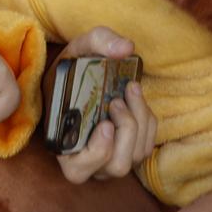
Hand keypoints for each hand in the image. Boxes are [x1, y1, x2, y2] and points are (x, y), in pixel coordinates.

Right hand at [51, 28, 157, 184]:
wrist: (79, 76)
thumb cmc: (73, 69)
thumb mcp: (78, 48)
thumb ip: (99, 40)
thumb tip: (126, 48)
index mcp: (64, 146)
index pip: (79, 170)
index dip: (97, 153)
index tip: (106, 124)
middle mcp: (87, 161)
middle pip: (116, 166)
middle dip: (126, 131)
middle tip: (117, 101)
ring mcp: (109, 159)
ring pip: (134, 158)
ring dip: (139, 123)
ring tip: (129, 93)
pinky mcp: (128, 152)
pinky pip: (146, 147)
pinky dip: (147, 122)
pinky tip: (136, 100)